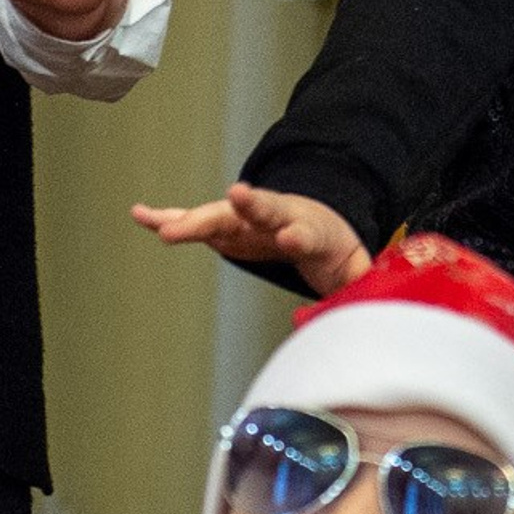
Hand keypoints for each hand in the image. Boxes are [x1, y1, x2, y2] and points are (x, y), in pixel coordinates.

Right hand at [132, 185, 371, 297]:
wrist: (318, 223)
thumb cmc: (335, 251)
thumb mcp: (355, 272)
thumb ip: (361, 289)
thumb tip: (371, 314)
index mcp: (313, 230)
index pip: (306, 232)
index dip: (299, 235)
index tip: (291, 237)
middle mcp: (279, 216)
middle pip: (261, 212)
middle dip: (244, 208)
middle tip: (231, 200)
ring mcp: (250, 217)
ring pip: (222, 215)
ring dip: (195, 220)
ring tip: (165, 228)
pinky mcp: (227, 225)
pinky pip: (196, 222)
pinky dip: (169, 218)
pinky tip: (142, 215)